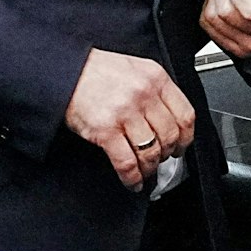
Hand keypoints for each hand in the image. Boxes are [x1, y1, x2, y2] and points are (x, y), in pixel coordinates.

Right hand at [64, 49, 194, 191]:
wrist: (65, 71)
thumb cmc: (96, 71)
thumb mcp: (135, 69)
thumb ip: (155, 89)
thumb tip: (169, 120)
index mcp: (155, 78)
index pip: (185, 115)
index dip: (185, 138)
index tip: (180, 146)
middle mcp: (143, 94)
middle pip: (170, 136)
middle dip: (166, 154)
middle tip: (160, 160)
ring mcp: (125, 113)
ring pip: (151, 152)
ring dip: (149, 168)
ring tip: (145, 171)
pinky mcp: (106, 130)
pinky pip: (127, 163)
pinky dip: (132, 178)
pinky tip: (132, 182)